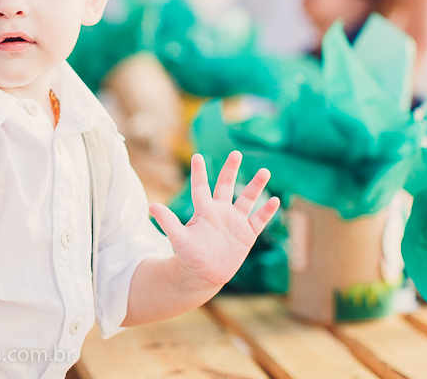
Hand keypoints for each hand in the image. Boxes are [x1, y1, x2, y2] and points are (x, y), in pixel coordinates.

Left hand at [149, 152, 279, 291]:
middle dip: (231, 170)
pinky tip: (275, 200)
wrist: (204, 274)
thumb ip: (168, 221)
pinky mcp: (247, 234)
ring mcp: (235, 221)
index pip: (201, 186)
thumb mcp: (177, 237)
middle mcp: (220, 211)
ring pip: (247, 199)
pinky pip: (259, 219)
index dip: (199, 172)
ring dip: (255, 186)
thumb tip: (151, 205)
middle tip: (236, 153)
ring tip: (265, 171)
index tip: (197, 156)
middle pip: (226, 186)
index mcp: (203, 210)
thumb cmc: (189, 256)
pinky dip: (267, 211)